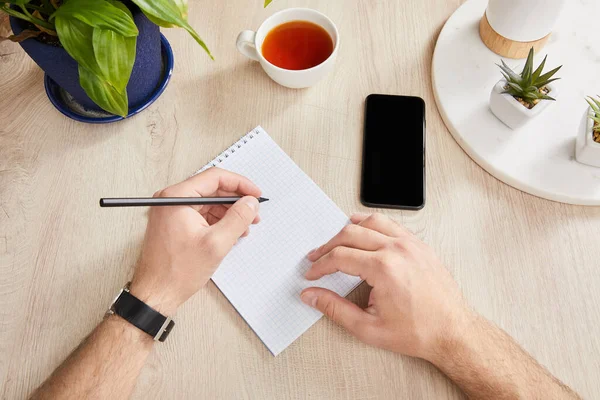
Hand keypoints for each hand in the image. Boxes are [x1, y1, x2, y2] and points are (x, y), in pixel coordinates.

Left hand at [129, 168, 261, 314]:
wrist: (156, 293)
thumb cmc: (176, 272)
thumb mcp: (216, 243)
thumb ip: (238, 218)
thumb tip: (250, 203)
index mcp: (176, 198)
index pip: (214, 177)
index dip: (240, 184)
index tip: (255, 193)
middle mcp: (171, 200)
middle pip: (212, 189)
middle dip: (236, 200)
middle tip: (253, 211)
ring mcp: (171, 211)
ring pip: (208, 202)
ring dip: (228, 212)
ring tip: (244, 226)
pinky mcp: (174, 223)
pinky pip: (201, 214)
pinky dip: (218, 221)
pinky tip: (230, 232)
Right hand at [301, 213, 471, 360]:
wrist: (452, 332)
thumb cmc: (418, 331)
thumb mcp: (368, 327)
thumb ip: (334, 309)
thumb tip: (312, 296)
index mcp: (383, 268)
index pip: (340, 257)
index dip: (321, 265)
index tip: (313, 274)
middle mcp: (397, 250)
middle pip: (350, 234)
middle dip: (328, 246)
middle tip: (317, 258)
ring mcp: (411, 244)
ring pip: (371, 221)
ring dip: (349, 229)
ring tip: (336, 241)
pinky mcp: (420, 245)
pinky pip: (391, 224)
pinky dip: (373, 224)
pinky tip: (365, 231)